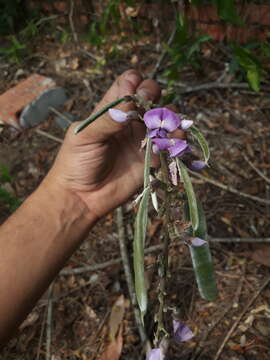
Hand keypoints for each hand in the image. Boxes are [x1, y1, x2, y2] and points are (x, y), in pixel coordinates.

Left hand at [45, 70, 160, 219]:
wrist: (81, 198)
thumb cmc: (76, 163)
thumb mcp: (85, 136)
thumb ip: (107, 117)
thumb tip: (130, 96)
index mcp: (111, 112)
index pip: (128, 86)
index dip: (135, 82)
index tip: (136, 88)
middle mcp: (129, 122)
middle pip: (150, 98)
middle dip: (154, 96)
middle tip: (150, 106)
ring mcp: (142, 140)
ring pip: (164, 120)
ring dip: (169, 118)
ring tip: (167, 125)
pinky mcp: (151, 159)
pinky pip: (169, 145)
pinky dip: (176, 141)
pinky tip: (174, 142)